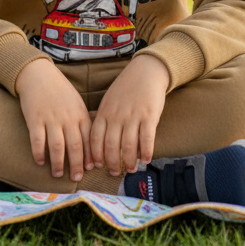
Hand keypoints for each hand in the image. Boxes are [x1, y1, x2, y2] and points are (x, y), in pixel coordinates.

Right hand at [15, 58, 92, 181]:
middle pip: (75, 146)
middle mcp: (67, 117)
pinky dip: (39, 153)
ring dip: (58, 163)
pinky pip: (38, 141)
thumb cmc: (59, 90)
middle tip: (76, 178)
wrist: (38, 75)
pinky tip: (39, 161)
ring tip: (57, 174)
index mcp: (80, 114)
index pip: (89, 138)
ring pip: (57, 147)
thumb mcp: (76, 103)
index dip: (90, 155)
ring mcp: (51, 118)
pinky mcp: (35, 119)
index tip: (90, 169)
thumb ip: (82, 121)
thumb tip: (90, 144)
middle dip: (76, 164)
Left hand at [90, 55, 169, 176]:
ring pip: (128, 146)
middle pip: (111, 146)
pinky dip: (145, 152)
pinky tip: (146, 160)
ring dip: (129, 161)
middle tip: (115, 173)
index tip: (98, 166)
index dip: (96, 155)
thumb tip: (100, 141)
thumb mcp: (109, 100)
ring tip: (131, 169)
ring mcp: (133, 116)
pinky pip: (146, 139)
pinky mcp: (149, 116)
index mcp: (104, 112)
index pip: (95, 139)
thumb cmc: (126, 88)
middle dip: (112, 163)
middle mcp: (117, 116)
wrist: (146, 71)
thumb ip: (104, 118)